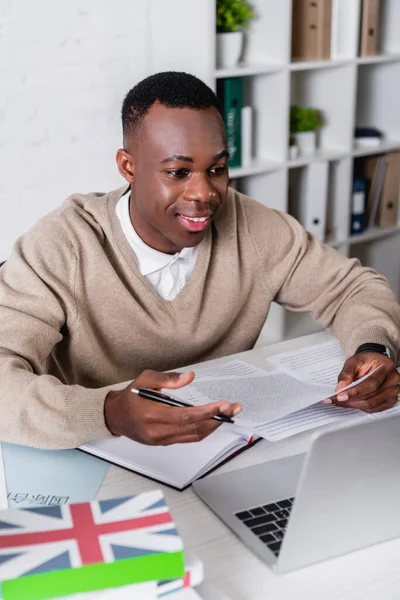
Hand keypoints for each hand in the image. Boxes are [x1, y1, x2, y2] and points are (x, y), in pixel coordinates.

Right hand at [104, 369, 241, 444]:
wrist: (115, 416)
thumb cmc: (130, 396)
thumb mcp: (146, 379)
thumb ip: (168, 379)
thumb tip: (190, 377)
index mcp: (152, 415)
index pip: (185, 417)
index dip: (206, 412)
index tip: (222, 405)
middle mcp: (158, 431)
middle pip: (194, 428)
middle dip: (216, 418)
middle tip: (233, 409)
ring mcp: (161, 440)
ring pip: (194, 436)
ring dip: (213, 426)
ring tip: (228, 414)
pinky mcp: (164, 443)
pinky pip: (188, 439)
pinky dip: (203, 430)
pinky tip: (213, 421)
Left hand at [323, 352, 399, 412]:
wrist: (374, 362)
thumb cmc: (365, 361)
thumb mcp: (353, 361)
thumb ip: (346, 374)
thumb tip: (340, 388)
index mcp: (386, 367)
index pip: (371, 384)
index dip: (354, 392)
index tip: (340, 396)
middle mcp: (393, 380)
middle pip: (371, 396)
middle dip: (351, 400)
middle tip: (335, 400)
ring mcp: (394, 391)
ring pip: (372, 404)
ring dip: (354, 405)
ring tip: (340, 402)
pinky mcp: (391, 400)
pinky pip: (375, 409)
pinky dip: (361, 408)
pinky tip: (351, 403)